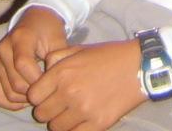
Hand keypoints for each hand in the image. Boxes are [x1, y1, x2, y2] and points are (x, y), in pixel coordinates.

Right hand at [0, 7, 68, 110]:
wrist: (35, 22)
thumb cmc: (49, 31)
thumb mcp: (58, 39)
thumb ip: (57, 60)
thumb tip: (55, 83)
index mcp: (20, 38)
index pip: (23, 64)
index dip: (37, 79)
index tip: (51, 82)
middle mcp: (3, 49)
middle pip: (16, 83)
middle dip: (35, 92)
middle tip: (49, 91)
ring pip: (9, 93)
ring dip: (26, 100)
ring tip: (40, 93)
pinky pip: (0, 97)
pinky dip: (14, 103)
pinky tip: (28, 98)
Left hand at [27, 39, 144, 130]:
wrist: (138, 66)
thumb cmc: (107, 56)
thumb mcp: (78, 49)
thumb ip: (56, 58)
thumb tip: (42, 70)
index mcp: (62, 72)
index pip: (33, 96)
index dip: (38, 96)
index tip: (46, 94)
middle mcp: (69, 92)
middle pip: (41, 114)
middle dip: (47, 110)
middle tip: (58, 105)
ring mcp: (84, 110)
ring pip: (55, 127)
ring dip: (60, 121)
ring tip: (71, 113)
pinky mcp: (98, 124)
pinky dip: (75, 129)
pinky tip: (81, 120)